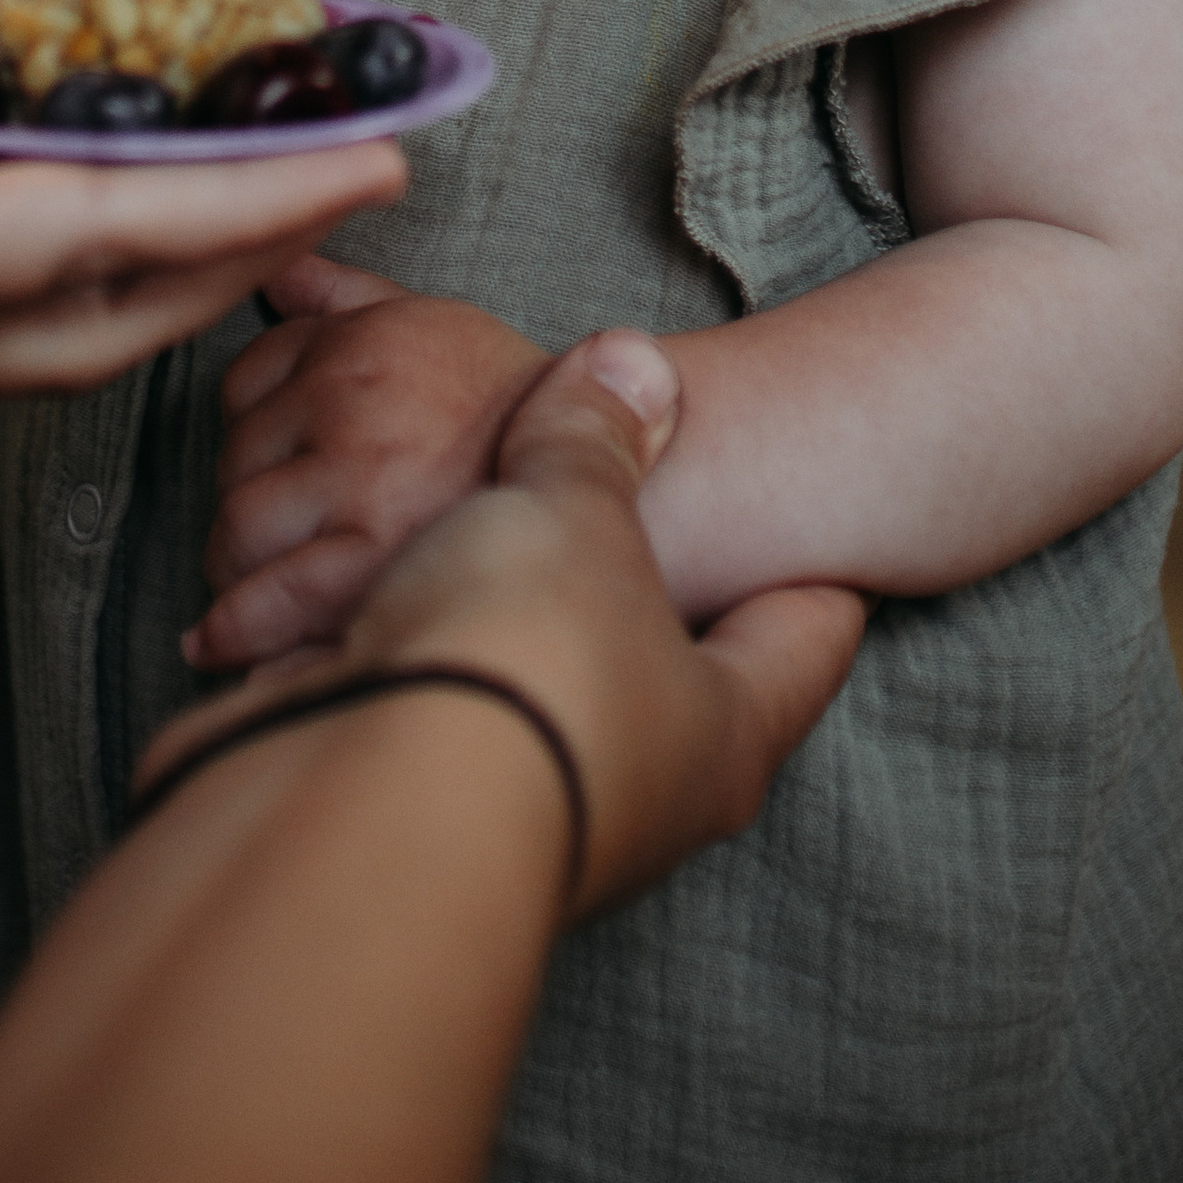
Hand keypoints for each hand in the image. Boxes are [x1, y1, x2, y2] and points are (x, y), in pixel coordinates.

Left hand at [0, 0, 404, 387]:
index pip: (15, 186)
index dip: (157, 155)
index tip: (270, 95)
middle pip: (78, 274)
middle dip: (236, 229)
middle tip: (372, 167)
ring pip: (72, 285)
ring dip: (227, 236)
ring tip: (359, 178)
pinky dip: (134, 222)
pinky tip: (242, 190)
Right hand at [145, 335, 868, 926]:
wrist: (361, 808)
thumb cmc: (524, 658)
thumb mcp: (576, 510)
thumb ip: (596, 436)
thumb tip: (629, 363)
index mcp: (727, 735)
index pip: (811, 637)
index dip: (817, 565)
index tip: (820, 521)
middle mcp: (649, 798)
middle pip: (679, 676)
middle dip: (656, 597)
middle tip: (653, 513)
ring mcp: (536, 817)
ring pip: (553, 697)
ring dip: (531, 630)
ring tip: (509, 546)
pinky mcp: (430, 819)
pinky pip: (450, 713)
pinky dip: (438, 660)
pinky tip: (408, 606)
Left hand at [189, 253, 546, 667]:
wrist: (611, 482)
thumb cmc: (517, 415)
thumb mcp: (438, 327)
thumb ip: (350, 297)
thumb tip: (280, 272)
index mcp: (363, 336)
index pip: (247, 378)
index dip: (257, 432)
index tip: (277, 470)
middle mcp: (350, 393)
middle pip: (235, 458)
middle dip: (250, 503)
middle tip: (284, 540)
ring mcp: (356, 474)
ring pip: (238, 530)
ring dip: (243, 568)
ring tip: (272, 587)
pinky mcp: (367, 558)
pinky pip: (265, 598)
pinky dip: (241, 627)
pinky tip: (233, 639)